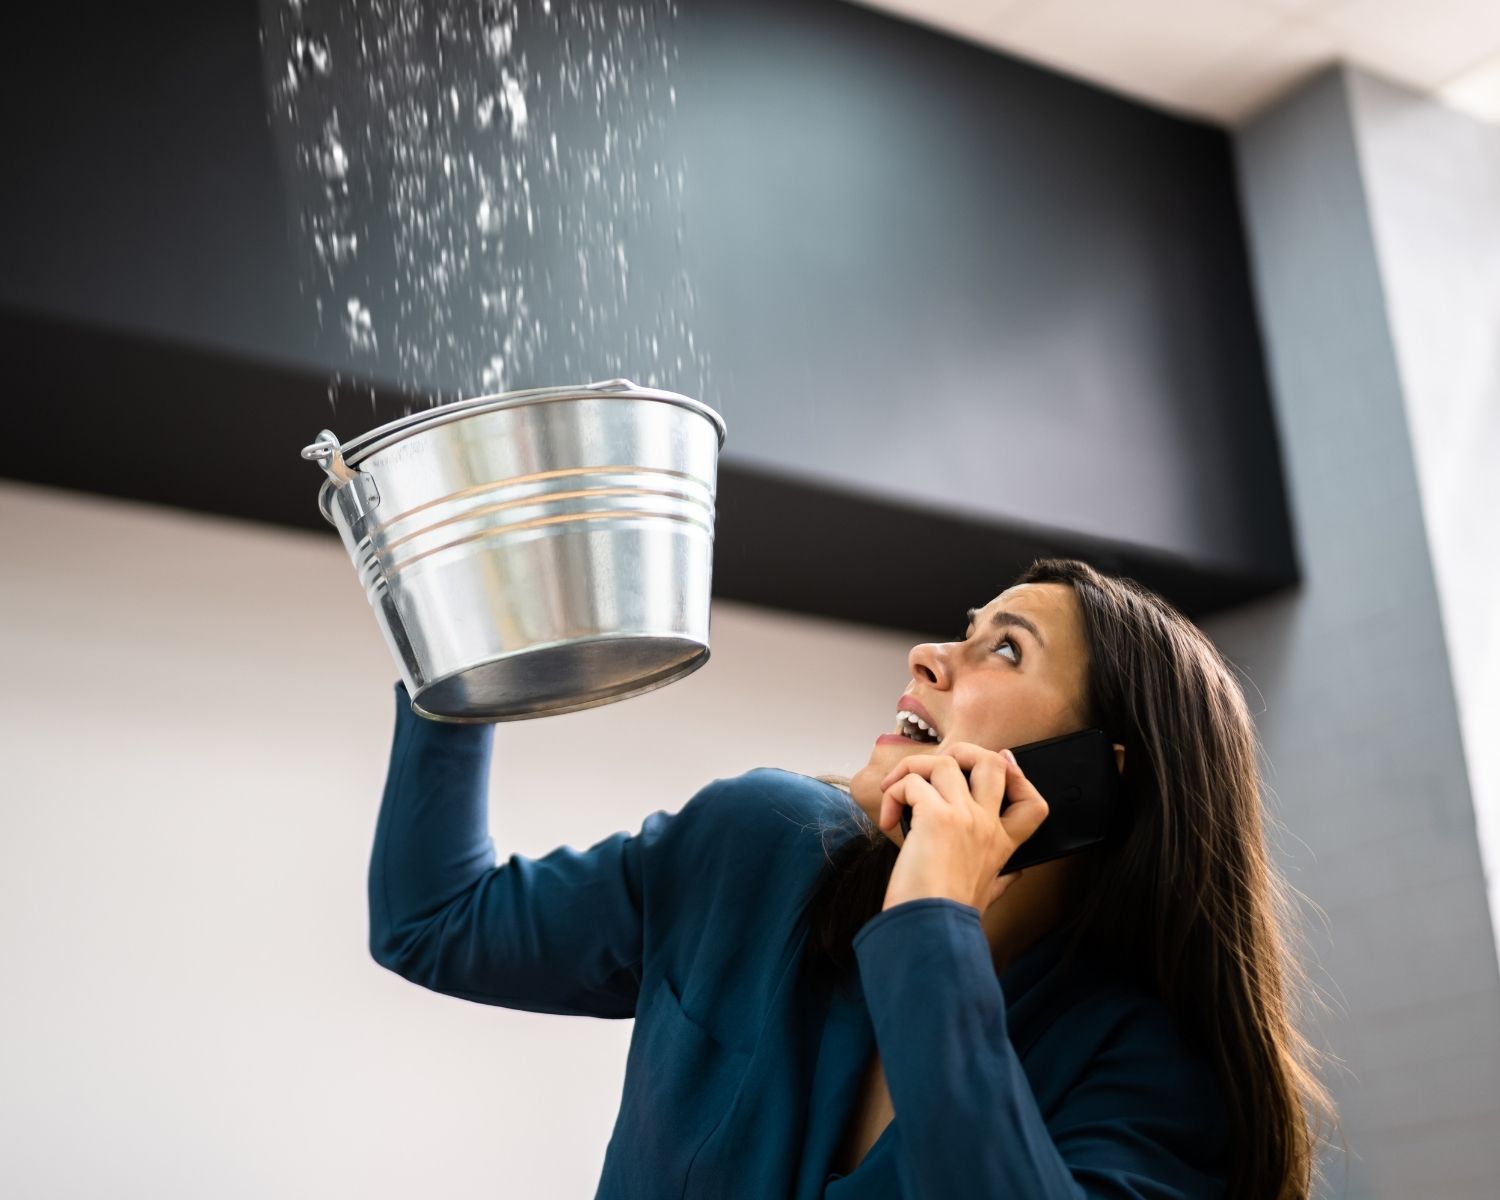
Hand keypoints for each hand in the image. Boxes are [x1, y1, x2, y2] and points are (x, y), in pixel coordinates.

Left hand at [877, 742, 1050, 914]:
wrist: (930, 929)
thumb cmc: (948, 916)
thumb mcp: (988, 896)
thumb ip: (1003, 879)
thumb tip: (1014, 875)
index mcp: (1001, 844)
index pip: (1034, 801)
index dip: (1019, 775)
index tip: (1002, 763)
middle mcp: (987, 825)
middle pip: (992, 762)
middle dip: (962, 752)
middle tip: (931, 771)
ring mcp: (964, 817)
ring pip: (944, 762)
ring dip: (912, 770)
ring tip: (895, 794)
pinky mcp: (935, 816)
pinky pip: (911, 782)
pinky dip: (893, 793)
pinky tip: (887, 821)